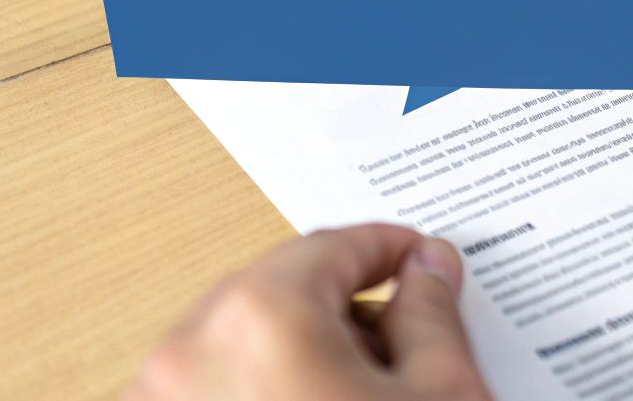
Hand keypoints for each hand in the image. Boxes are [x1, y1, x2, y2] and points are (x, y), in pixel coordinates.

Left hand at [127, 223, 492, 400]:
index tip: (421, 263)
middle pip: (280, 287)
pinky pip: (212, 384)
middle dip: (345, 300)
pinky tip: (321, 400)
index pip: (335, 246)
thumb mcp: (441, 394)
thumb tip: (428, 271)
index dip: (392, 249)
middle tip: (405, 325)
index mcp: (262, 318)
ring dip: (302, 344)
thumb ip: (432, 314)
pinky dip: (260, 383)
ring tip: (367, 381)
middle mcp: (191, 354)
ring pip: (240, 339)